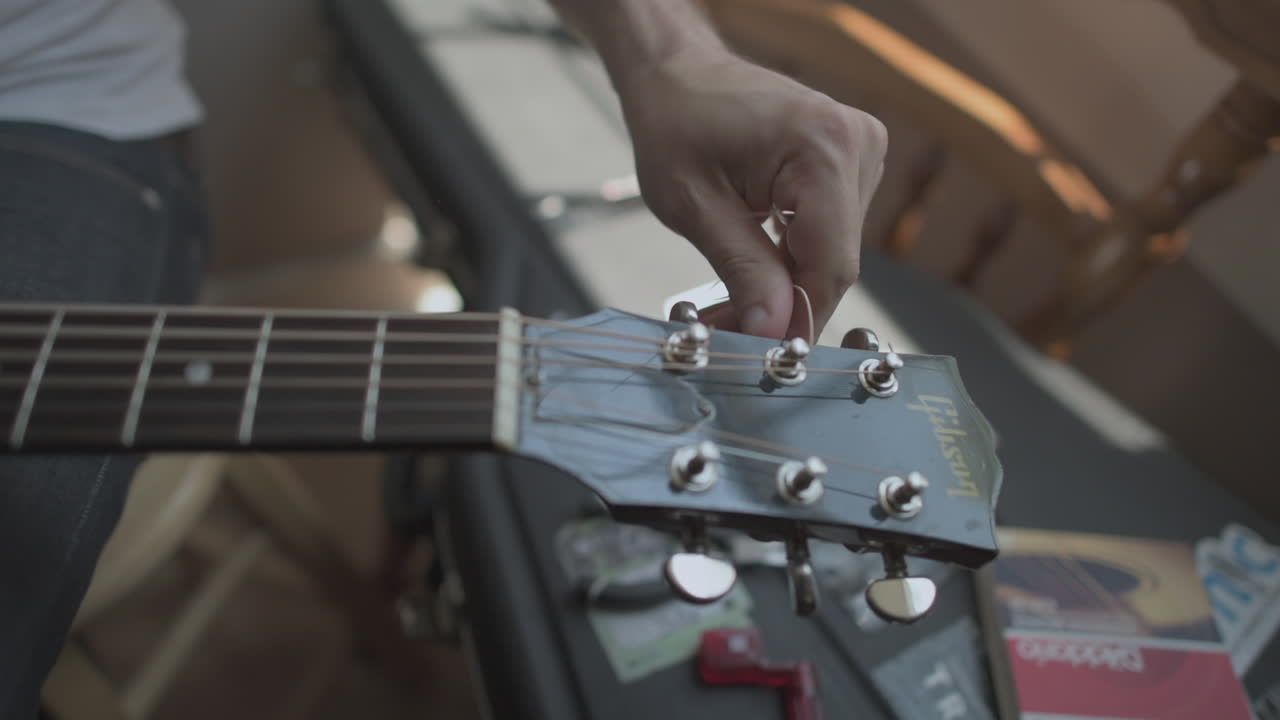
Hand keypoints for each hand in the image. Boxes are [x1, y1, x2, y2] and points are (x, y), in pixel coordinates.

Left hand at [617, 47, 886, 338]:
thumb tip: (773, 330)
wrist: (679, 73)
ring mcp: (860, 152)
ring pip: (832, 254)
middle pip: (834, 263)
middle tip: (727, 335)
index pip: (829, 265)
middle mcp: (856, 145)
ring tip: (726, 304)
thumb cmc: (676, 121)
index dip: (798, 318)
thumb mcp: (694, 205)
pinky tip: (753, 273)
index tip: (763, 355)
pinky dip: (791, 260)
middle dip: (783, 306)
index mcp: (823, 147)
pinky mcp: (850, 164)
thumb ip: (741, 269)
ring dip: (784, 287)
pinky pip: (829, 233)